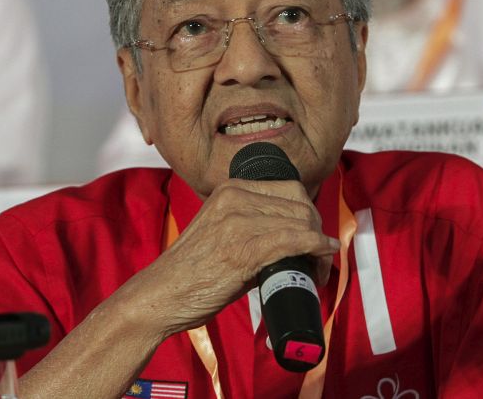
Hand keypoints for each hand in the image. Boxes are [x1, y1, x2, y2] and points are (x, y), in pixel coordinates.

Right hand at [135, 178, 339, 335]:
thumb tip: (297, 240)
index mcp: (230, 189)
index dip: (309, 214)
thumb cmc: (192, 272)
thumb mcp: (221, 231)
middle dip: (318, 231)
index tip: (314, 238)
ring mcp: (238, 221)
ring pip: (302, 222)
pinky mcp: (244, 248)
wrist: (160, 294)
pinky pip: (295, 240)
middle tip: (319, 259)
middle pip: (301, 204)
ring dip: (320, 248)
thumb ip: (253, 226)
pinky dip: (316, 250)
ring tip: (317, 271)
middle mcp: (235, 198)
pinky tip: (321, 261)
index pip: (290, 189)